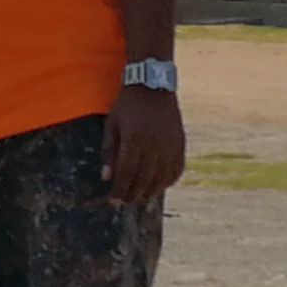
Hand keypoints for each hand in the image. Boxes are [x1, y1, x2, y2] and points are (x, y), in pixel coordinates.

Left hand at [104, 84, 184, 206]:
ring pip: (162, 178)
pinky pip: (177, 169)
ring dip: (150, 191)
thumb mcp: (112, 125)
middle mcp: (154, 145)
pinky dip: (169, 181)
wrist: (153, 85)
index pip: (126, 174)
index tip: (113, 201)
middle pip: (144, 180)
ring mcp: (170, 145)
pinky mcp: (180, 143)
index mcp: (134, 140)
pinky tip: (160, 185)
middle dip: (133, 194)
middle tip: (125, 200)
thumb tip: (106, 178)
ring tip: (140, 196)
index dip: (120, 190)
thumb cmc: (127, 105)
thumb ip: (109, 152)